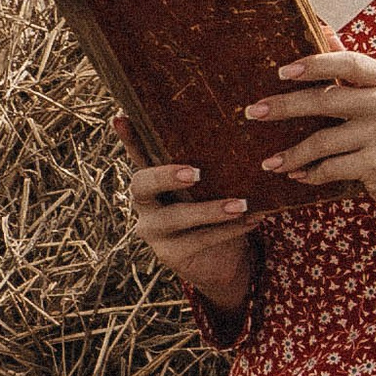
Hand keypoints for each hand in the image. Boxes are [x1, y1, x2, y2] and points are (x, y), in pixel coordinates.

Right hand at [118, 126, 259, 312]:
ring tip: (241, 204)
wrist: (220, 259)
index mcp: (151, 178)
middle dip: (165, 176)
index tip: (121, 117)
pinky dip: (229, 229)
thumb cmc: (215, 206)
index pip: (137, 153)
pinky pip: (200, 240)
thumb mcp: (211, 183)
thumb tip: (235, 129)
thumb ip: (210, 162)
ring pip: (175, 217)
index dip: (129, 138)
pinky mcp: (170, 255)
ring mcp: (153, 230)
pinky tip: (253, 219)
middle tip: (195, 172)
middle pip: (141, 184)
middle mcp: (144, 203)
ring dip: (210, 210)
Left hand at [246, 52, 375, 258]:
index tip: (281, 71)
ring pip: (323, 140)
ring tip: (267, 162)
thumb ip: (350, 63)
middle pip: (325, 101)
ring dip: (291, 153)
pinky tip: (295, 176)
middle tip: (253, 112)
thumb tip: (321, 24)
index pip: (347, 62)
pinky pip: (332, 168)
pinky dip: (310, 174)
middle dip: (284, 106)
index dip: (314, 64)